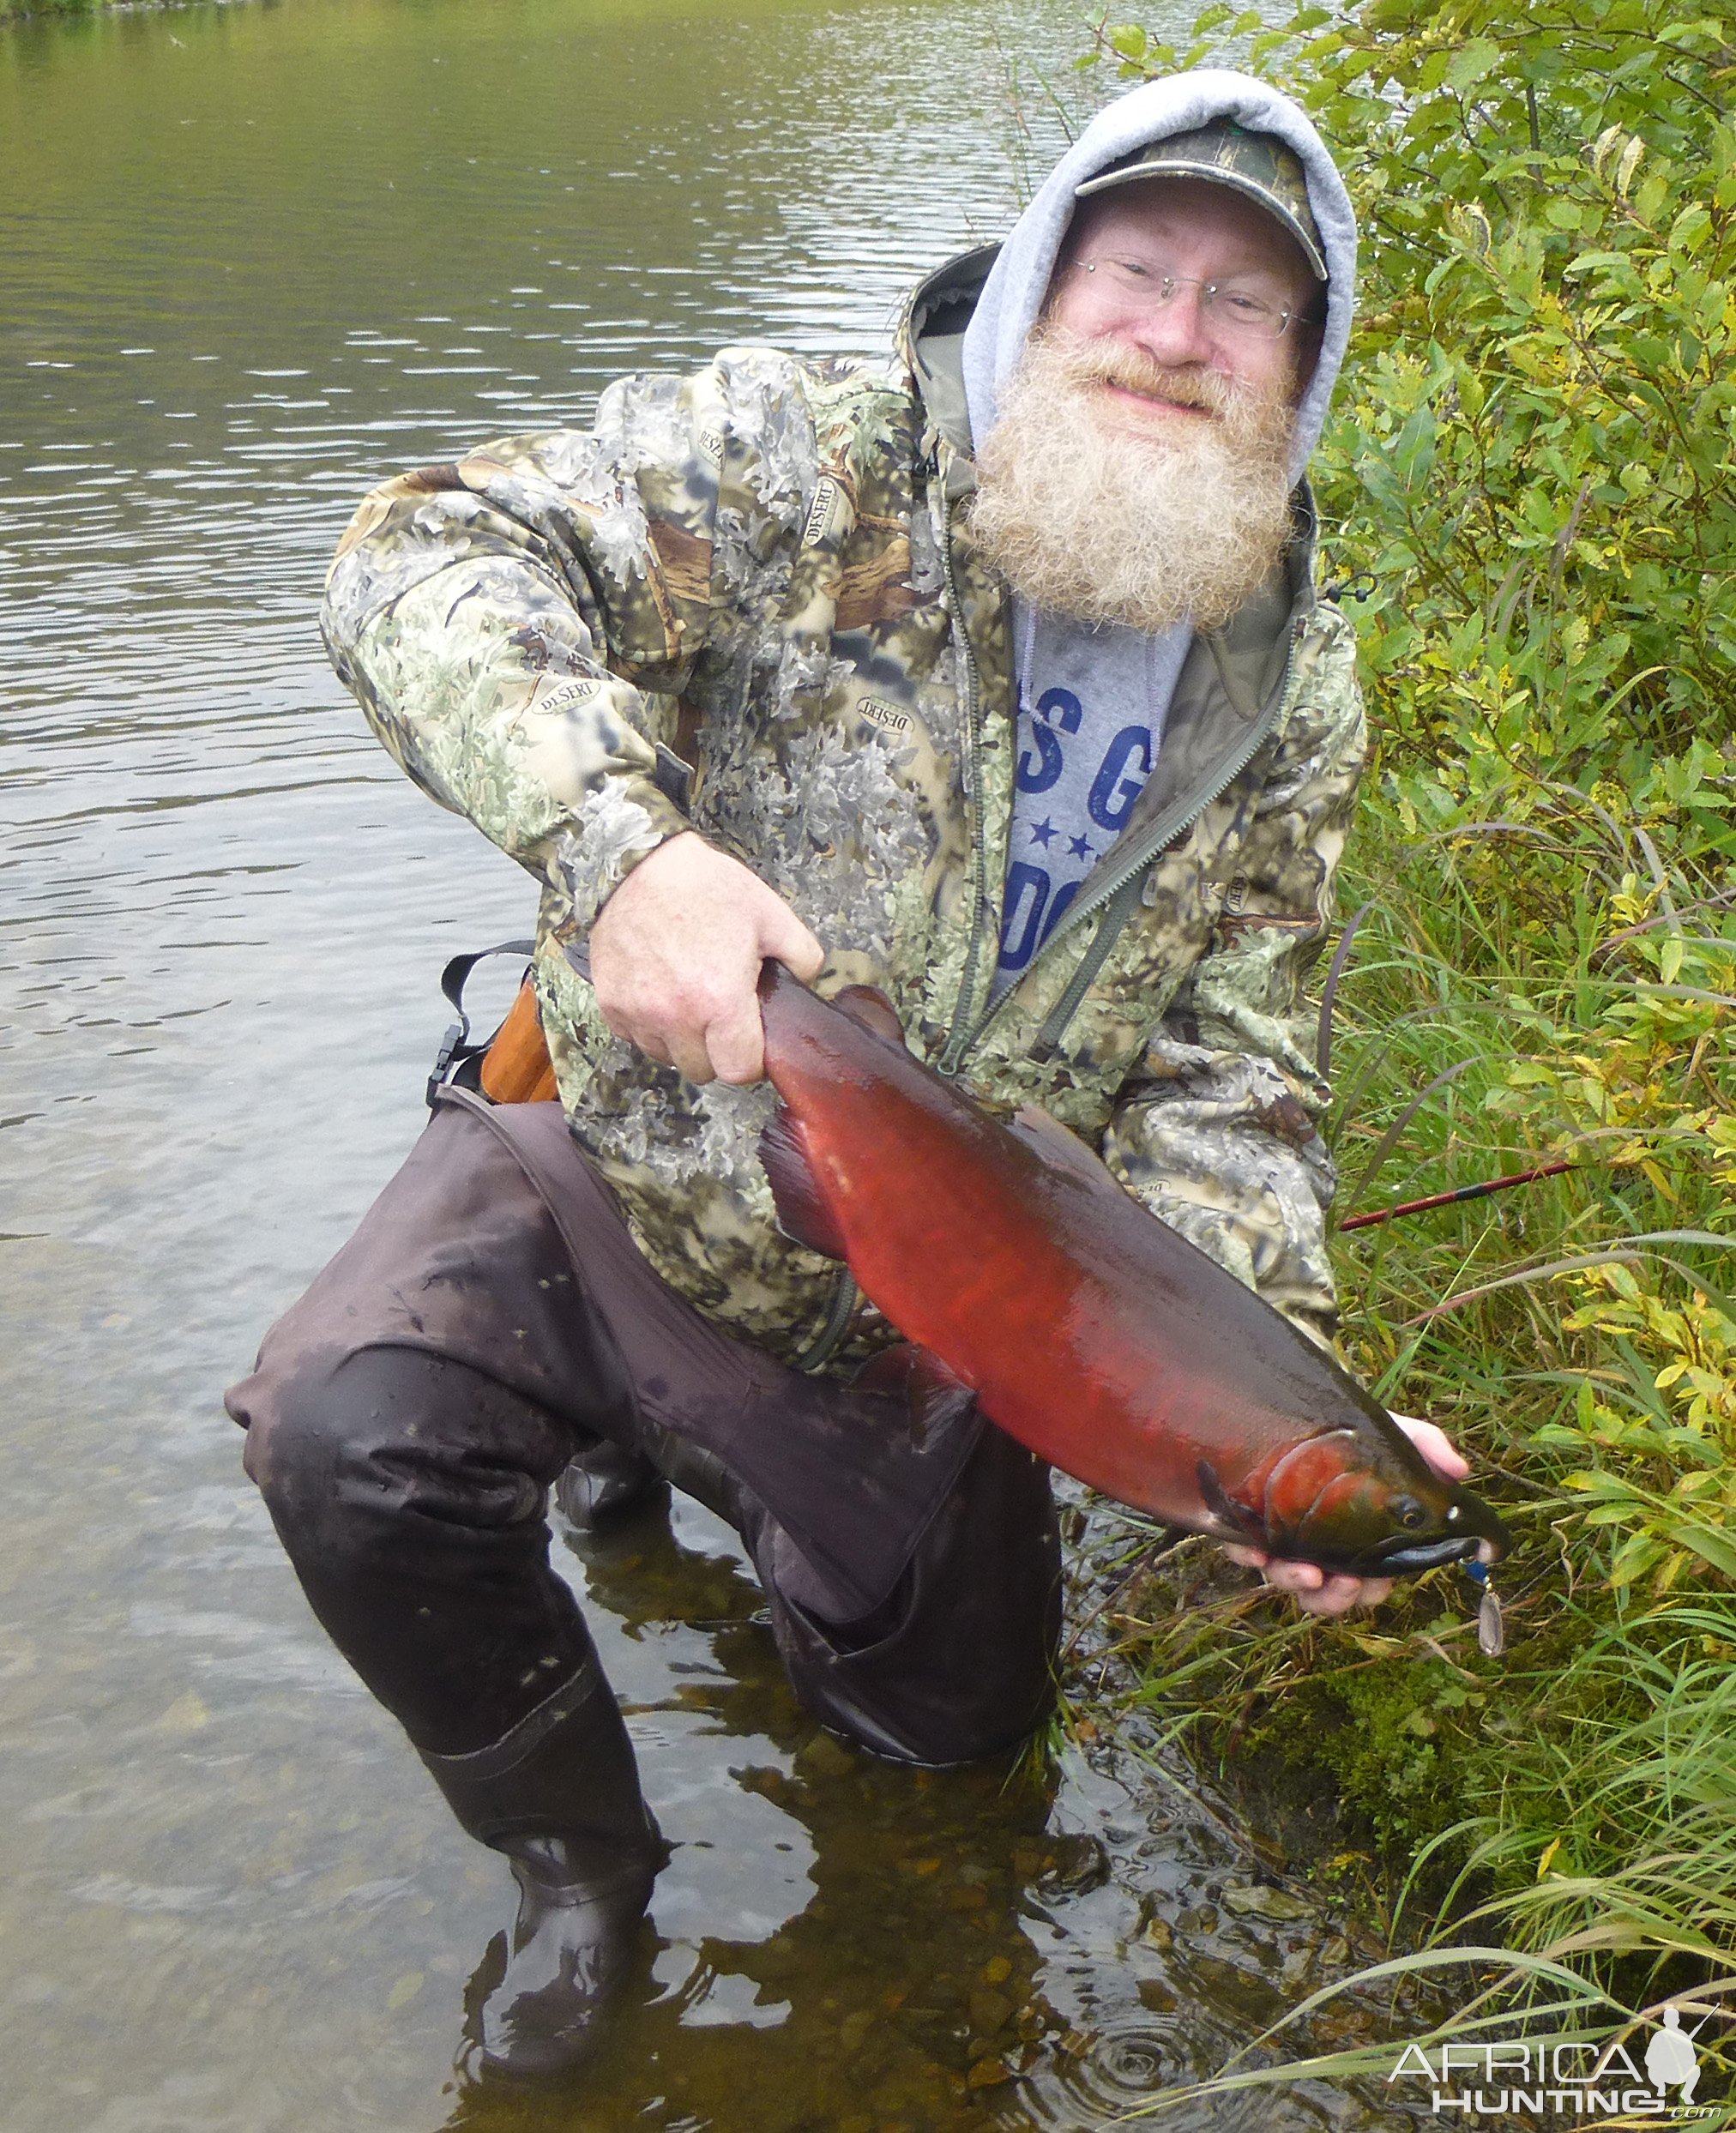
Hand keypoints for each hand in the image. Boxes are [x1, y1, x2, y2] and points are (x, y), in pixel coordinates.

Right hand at [587, 833, 823, 1083]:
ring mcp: (638, 1013)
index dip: (751, 1060)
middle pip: (703, 1071)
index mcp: (720, 1000)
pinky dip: (650, 1025)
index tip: (750, 1038)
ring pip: (668, 1058)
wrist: (639, 865)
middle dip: (717, 1050)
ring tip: (689, 997)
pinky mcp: (611, 1005)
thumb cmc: (706, 888)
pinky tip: (661, 990)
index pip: (739, 1072)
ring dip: (682, 1040)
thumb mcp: (772, 916)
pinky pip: (636, 1038)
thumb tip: (806, 988)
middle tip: (721, 1013)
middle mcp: (675, 1016)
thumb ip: (804, 960)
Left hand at [1221, 1416, 1468, 1616]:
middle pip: (1328, 1596)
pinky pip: (1240, 1550)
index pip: (1370, 1584)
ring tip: (1305, 1572)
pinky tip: (1255, 1553)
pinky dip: (1248, 1557)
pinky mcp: (1247, 1521)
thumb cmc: (1357, 1432)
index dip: (1372, 1592)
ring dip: (1297, 1585)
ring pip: (1286, 1583)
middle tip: (1343, 1582)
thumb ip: (1429, 1448)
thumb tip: (1461, 1470)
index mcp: (1360, 1541)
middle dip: (1336, 1600)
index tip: (1375, 1582)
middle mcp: (1321, 1547)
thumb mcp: (1398, 1435)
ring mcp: (1283, 1538)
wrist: (1308, 1407)